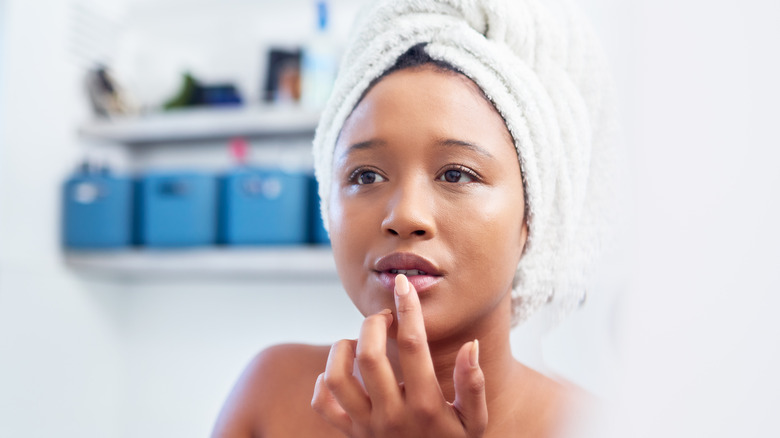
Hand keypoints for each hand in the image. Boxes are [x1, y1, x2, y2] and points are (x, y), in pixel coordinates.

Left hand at [311, 274, 487, 436]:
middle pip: (368, 354)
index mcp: (425, 405)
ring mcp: (366, 426)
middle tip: (384, 318)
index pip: (412, 344)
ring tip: (359, 342)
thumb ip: (473, 385)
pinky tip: (341, 371)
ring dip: (343, 349)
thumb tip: (470, 345)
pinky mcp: (350, 435)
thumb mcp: (473, 423)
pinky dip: (324, 381)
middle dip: (373, 324)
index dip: (408, 308)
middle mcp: (392, 414)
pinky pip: (323, 404)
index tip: (403, 284)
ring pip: (338, 377)